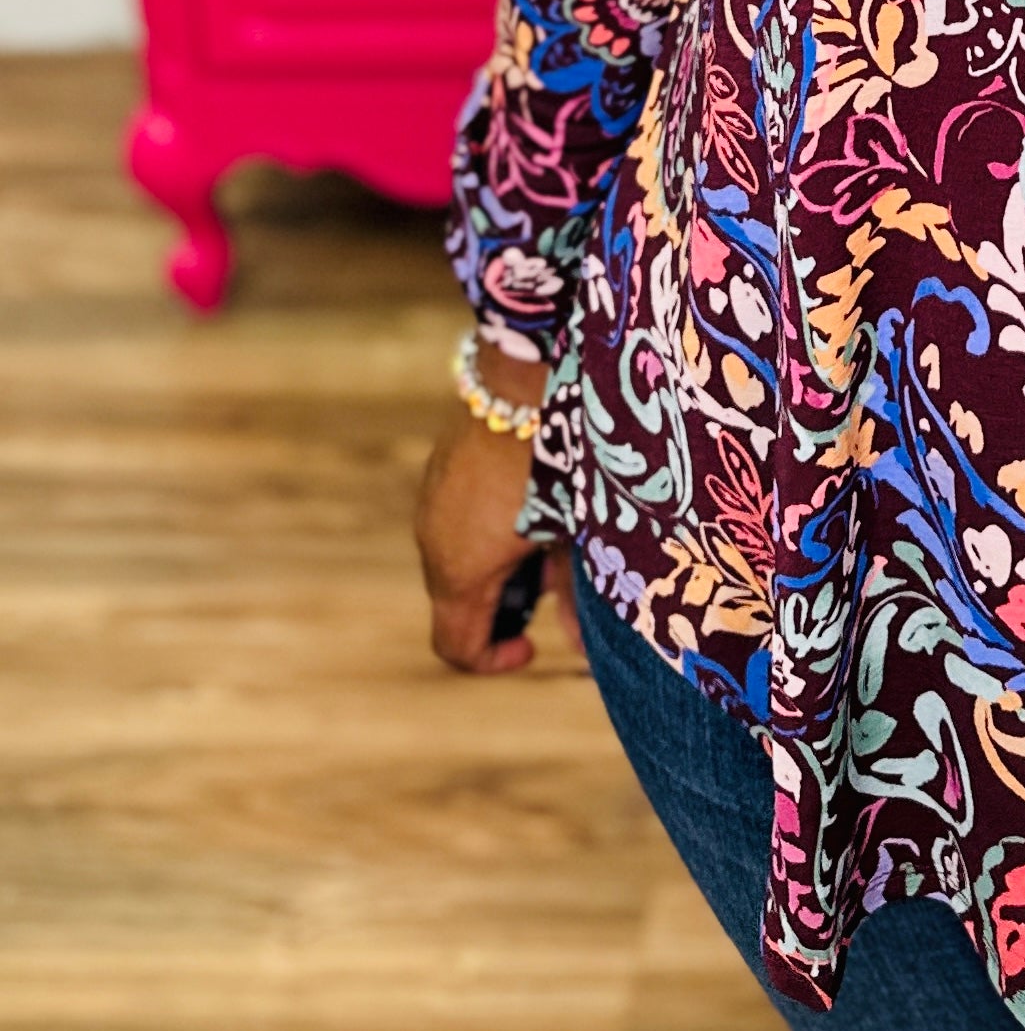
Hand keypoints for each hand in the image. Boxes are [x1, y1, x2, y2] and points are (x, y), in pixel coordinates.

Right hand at [413, 340, 568, 672]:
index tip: (532, 647)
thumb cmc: (560, 459)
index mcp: (461, 568)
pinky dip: (487, 530)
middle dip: (505, 608)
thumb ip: (575, 595)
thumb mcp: (574, 534)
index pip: (456, 647)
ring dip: (498, 565)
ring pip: (457, 556)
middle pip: (457, 603)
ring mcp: (432, 499)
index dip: (493, 661)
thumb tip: (585, 649)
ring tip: (552, 541)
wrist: (528, 370)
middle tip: (553, 592)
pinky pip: (456, 517)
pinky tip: (533, 502)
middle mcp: (433, 538)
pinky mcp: (441, 466)